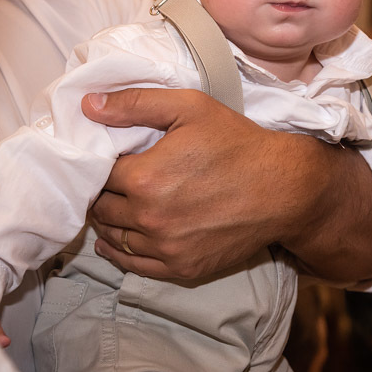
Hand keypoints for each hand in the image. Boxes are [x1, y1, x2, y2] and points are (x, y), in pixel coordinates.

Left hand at [84, 88, 308, 278]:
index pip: (98, 173)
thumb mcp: (190, 107)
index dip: (99, 163)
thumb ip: (136, 103)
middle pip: (102, 208)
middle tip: (109, 182)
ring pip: (114, 238)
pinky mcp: (182, 268)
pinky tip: (115, 242)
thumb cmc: (238, 143)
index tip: (108, 158)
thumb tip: (88, 106)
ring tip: (112, 207)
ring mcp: (166, 247)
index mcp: (145, 177)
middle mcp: (150, 218)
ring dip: (109, 222)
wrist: (283, 188)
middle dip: (101, 193)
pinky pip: (135, 265)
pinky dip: (120, 253)